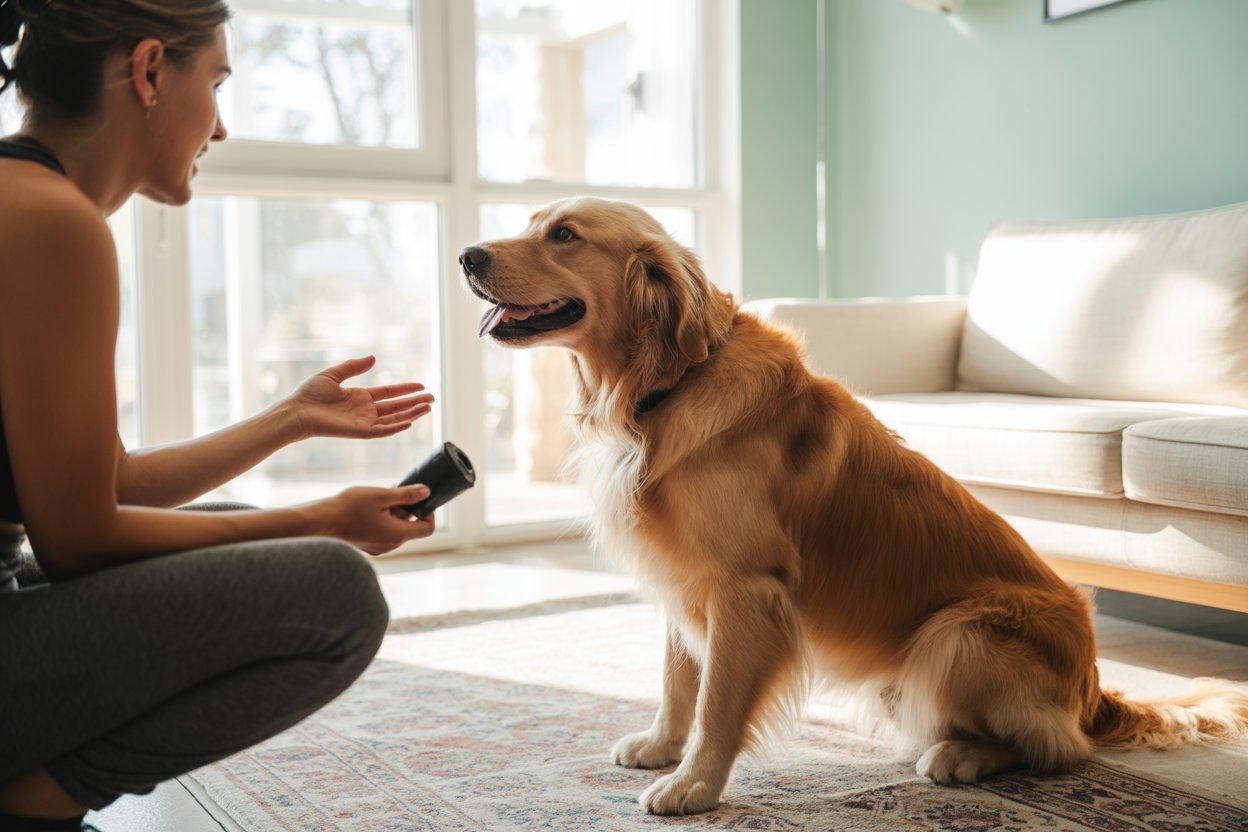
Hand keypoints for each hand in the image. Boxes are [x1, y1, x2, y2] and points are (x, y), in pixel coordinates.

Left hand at [286, 355, 433, 440]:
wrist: (296, 411)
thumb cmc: (309, 394)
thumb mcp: (333, 374)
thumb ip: (353, 367)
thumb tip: (374, 358)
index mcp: (360, 397)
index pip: (389, 393)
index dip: (405, 390)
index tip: (421, 386)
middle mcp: (365, 410)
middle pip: (396, 406)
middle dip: (414, 402)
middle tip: (432, 398)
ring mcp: (363, 422)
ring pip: (393, 418)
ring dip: (411, 413)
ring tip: (428, 408)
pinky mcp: (358, 432)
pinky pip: (381, 431)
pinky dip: (395, 427)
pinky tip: (409, 422)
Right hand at [317, 484, 436, 554]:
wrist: (319, 523)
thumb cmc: (348, 508)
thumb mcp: (381, 496)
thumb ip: (406, 495)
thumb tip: (426, 491)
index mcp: (397, 534)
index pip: (428, 528)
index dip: (428, 511)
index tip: (418, 497)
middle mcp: (390, 545)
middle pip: (411, 527)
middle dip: (407, 509)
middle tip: (393, 492)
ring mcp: (378, 547)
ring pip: (396, 529)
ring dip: (393, 513)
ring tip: (378, 499)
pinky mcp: (368, 545)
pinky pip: (384, 533)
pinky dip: (383, 520)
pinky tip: (368, 508)